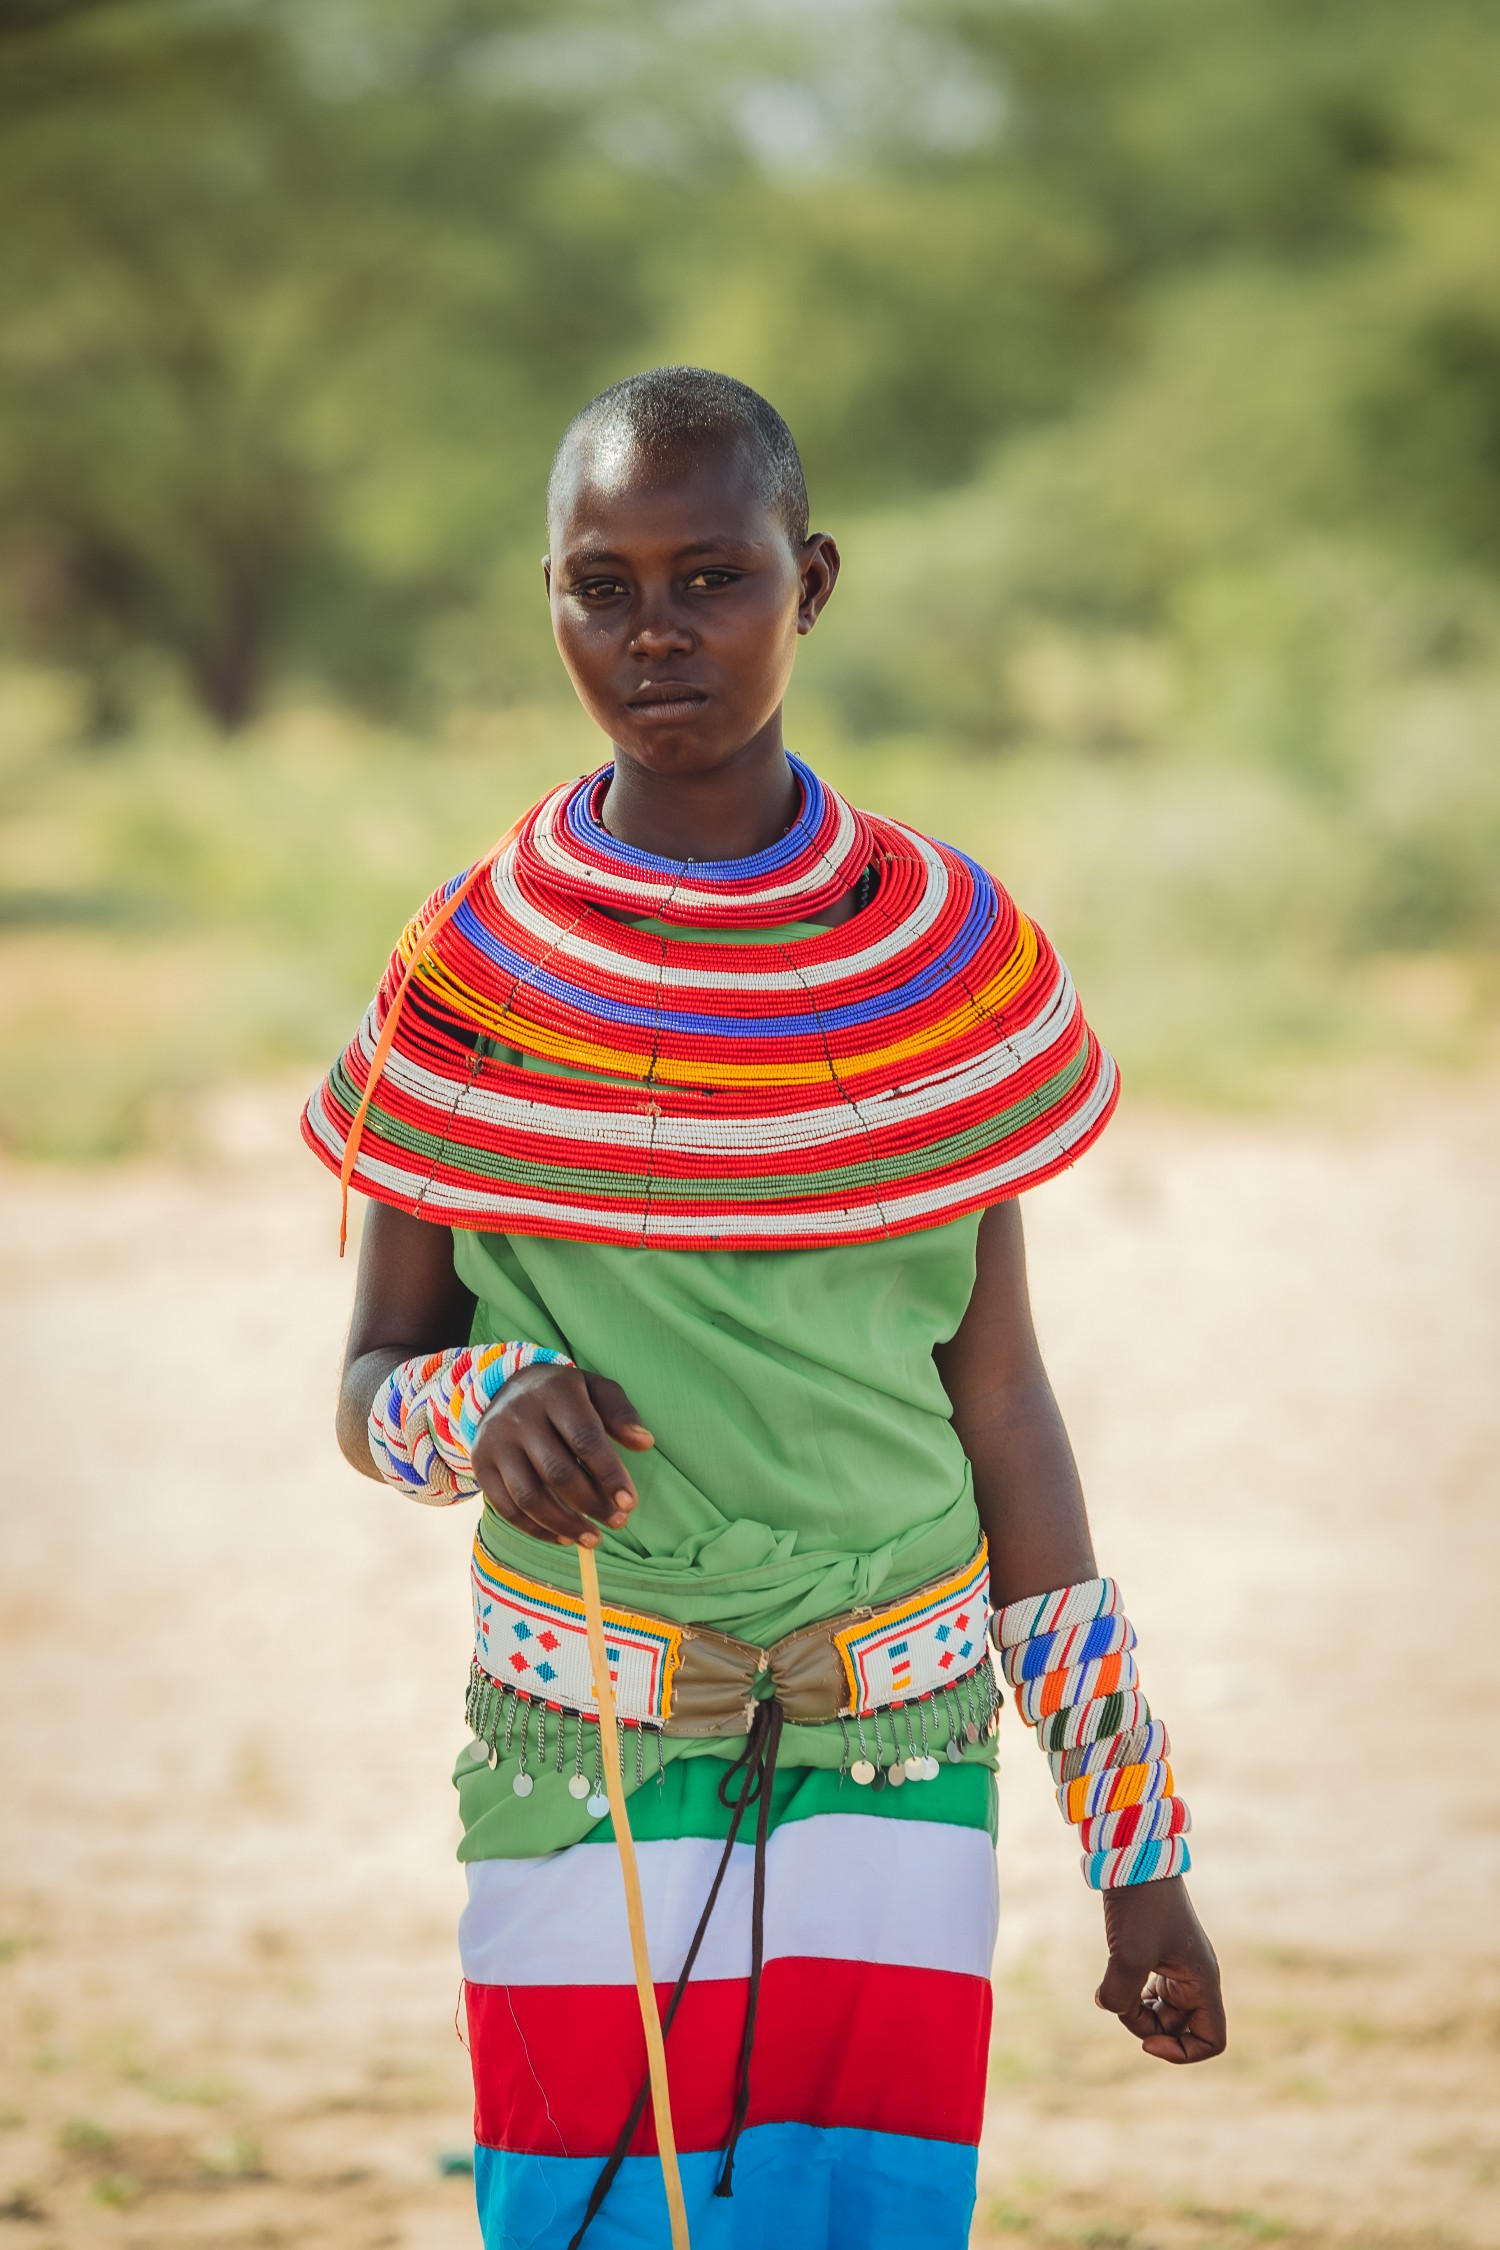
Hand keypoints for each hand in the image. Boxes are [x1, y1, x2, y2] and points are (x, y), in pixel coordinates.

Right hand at [469, 1362, 653, 1546]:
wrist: (505, 1388)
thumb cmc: (563, 1395)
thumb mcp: (595, 1389)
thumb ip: (621, 1413)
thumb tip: (645, 1443)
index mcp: (555, 1393)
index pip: (585, 1439)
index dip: (609, 1475)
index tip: (630, 1503)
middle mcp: (520, 1416)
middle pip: (557, 1472)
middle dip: (592, 1505)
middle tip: (618, 1522)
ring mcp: (496, 1442)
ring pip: (530, 1496)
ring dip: (565, 1524)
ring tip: (593, 1539)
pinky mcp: (481, 1465)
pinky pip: (507, 1508)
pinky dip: (536, 1529)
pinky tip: (564, 1537)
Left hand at [1096, 1876, 1225, 2063]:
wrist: (1132, 1857)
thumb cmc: (1140, 1903)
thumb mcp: (1128, 1953)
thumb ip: (1120, 1995)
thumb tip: (1108, 2006)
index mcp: (1203, 1980)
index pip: (1212, 2039)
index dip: (1183, 2053)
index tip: (1147, 2040)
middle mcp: (1196, 1976)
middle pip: (1181, 2029)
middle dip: (1148, 2028)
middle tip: (1119, 2005)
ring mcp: (1177, 1965)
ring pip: (1162, 2012)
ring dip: (1136, 2013)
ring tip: (1114, 1991)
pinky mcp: (1157, 1952)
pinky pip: (1150, 1992)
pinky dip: (1131, 1996)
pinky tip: (1112, 1985)